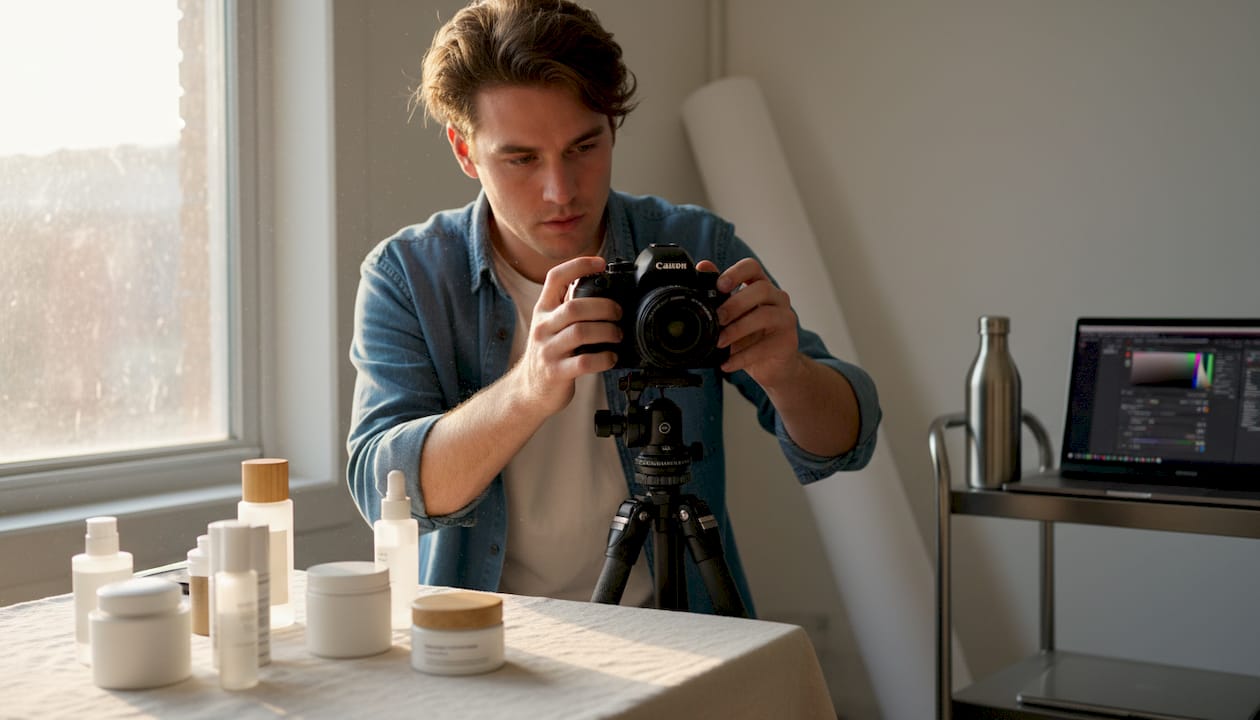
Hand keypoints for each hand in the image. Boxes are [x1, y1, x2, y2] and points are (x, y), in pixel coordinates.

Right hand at [514, 256, 622, 416]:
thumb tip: (601, 289)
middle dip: (604, 307)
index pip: (555, 277)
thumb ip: (569, 308)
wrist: (529, 390)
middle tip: (618, 313)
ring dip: (607, 331)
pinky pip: (583, 362)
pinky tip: (611, 357)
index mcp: (543, 310)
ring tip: (618, 335)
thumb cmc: (549, 354)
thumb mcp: (552, 325)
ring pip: (580, 332)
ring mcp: (547, 350)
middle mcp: (543, 327)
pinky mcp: (556, 372)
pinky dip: (604, 358)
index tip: (600, 263)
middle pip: (574, 306)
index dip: (578, 265)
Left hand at [698, 258, 805, 390]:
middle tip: (718, 319)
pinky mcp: (787, 342)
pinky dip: (742, 357)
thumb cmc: (751, 337)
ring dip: (738, 329)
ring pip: (765, 315)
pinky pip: (764, 347)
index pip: (752, 267)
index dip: (736, 272)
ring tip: (720, 343)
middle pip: (761, 289)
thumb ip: (720, 293)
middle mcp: (777, 299)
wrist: (773, 367)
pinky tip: (727, 363)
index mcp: (761, 287)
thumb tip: (702, 267)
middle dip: (735, 303)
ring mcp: (785, 319)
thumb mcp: (732, 315)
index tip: (720, 285)